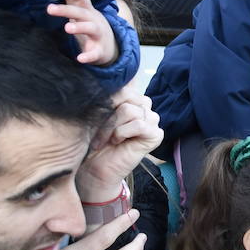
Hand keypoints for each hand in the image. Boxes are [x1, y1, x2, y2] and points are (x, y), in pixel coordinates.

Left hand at [47, 0, 117, 65]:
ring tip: (67, 28)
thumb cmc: (91, 25)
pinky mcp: (99, 50)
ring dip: (80, 27)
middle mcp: (94, 20)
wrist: (110, 46)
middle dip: (66, 10)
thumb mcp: (84, 10)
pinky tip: (80, 58)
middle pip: (81, 13)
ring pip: (91, 29)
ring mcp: (98, 35)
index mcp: (88, 11)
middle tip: (50, 9)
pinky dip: (88, 56)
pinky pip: (94, 53)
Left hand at [75, 89, 160, 203]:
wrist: (94, 169)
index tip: (94, 115)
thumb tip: (109, 80)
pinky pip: (139, 124)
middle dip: (108, 114)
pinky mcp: (156, 135)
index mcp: (132, 99)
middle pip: (126, 96)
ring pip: (130, 110)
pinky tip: (117, 141)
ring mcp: (152, 120)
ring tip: (105, 139)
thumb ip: (109, 98)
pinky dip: (123, 132)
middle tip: (98, 132)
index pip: (125, 85)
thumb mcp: (98, 115)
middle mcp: (144, 107)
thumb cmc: (94, 142)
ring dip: (112, 126)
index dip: (108, 98)